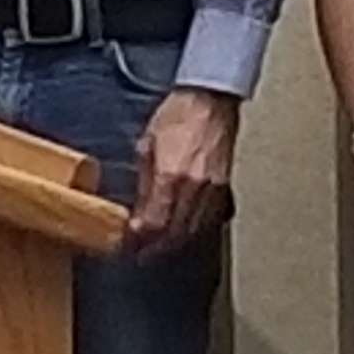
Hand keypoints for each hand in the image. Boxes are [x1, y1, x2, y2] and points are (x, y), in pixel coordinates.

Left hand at [124, 86, 240, 254]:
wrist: (210, 100)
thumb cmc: (178, 114)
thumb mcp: (146, 144)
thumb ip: (143, 180)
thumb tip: (137, 208)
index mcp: (170, 176)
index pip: (153, 223)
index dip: (139, 239)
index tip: (129, 244)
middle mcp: (193, 187)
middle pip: (173, 233)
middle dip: (154, 247)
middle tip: (141, 253)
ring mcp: (212, 189)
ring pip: (192, 231)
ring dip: (174, 242)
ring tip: (158, 246)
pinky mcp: (224, 187)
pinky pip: (208, 219)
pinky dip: (193, 230)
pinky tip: (182, 230)